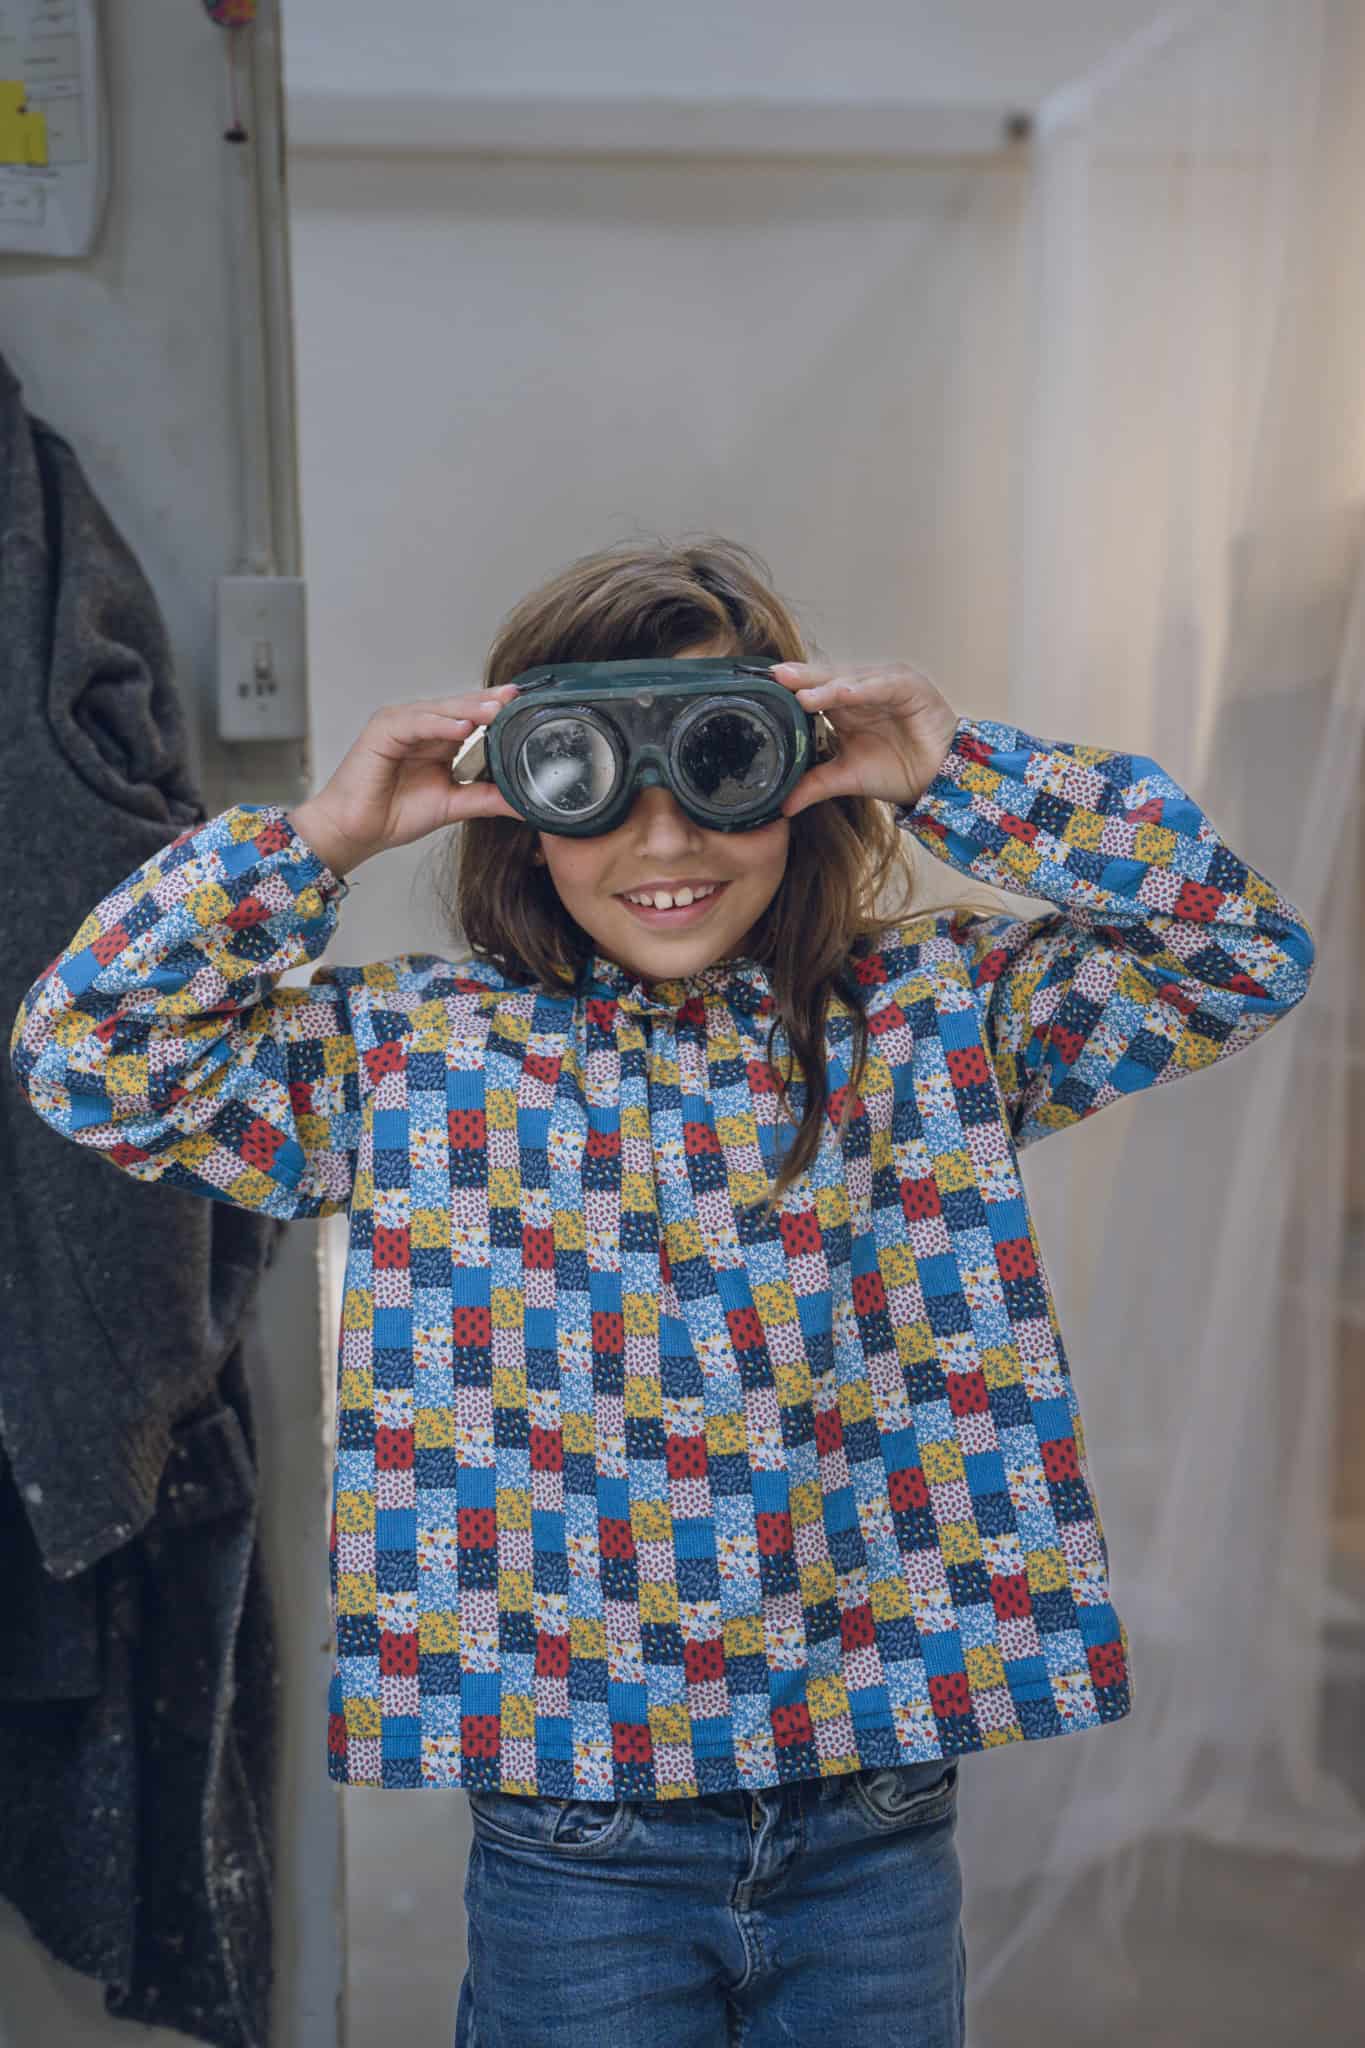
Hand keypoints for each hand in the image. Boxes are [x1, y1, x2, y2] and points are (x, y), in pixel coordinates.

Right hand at [287, 684, 522, 877]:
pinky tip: (463, 728)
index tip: (526, 708)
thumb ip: (486, 798)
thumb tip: (523, 802)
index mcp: (437, 739)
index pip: (472, 718)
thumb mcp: (453, 804)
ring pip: (441, 711)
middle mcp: (420, 726)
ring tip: (497, 710)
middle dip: (489, 703)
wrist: (356, 832)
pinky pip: (417, 723)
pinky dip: (440, 724)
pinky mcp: (382, 729)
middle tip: (518, 698)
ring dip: (470, 709)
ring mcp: (400, 723)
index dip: (497, 712)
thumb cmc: (392, 815)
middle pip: (460, 708)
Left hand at [769, 660, 958, 817]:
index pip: (812, 689)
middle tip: (773, 678)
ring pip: (851, 680)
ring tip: (801, 694)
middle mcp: (862, 688)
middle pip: (826, 679)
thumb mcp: (847, 777)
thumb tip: (782, 806)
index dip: (789, 689)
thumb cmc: (897, 770)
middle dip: (801, 679)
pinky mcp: (910, 687)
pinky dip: (862, 689)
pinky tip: (841, 694)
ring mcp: (885, 684)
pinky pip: (882, 686)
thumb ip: (815, 784)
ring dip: (826, 686)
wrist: (938, 780)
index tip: (760, 689)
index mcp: (844, 704)